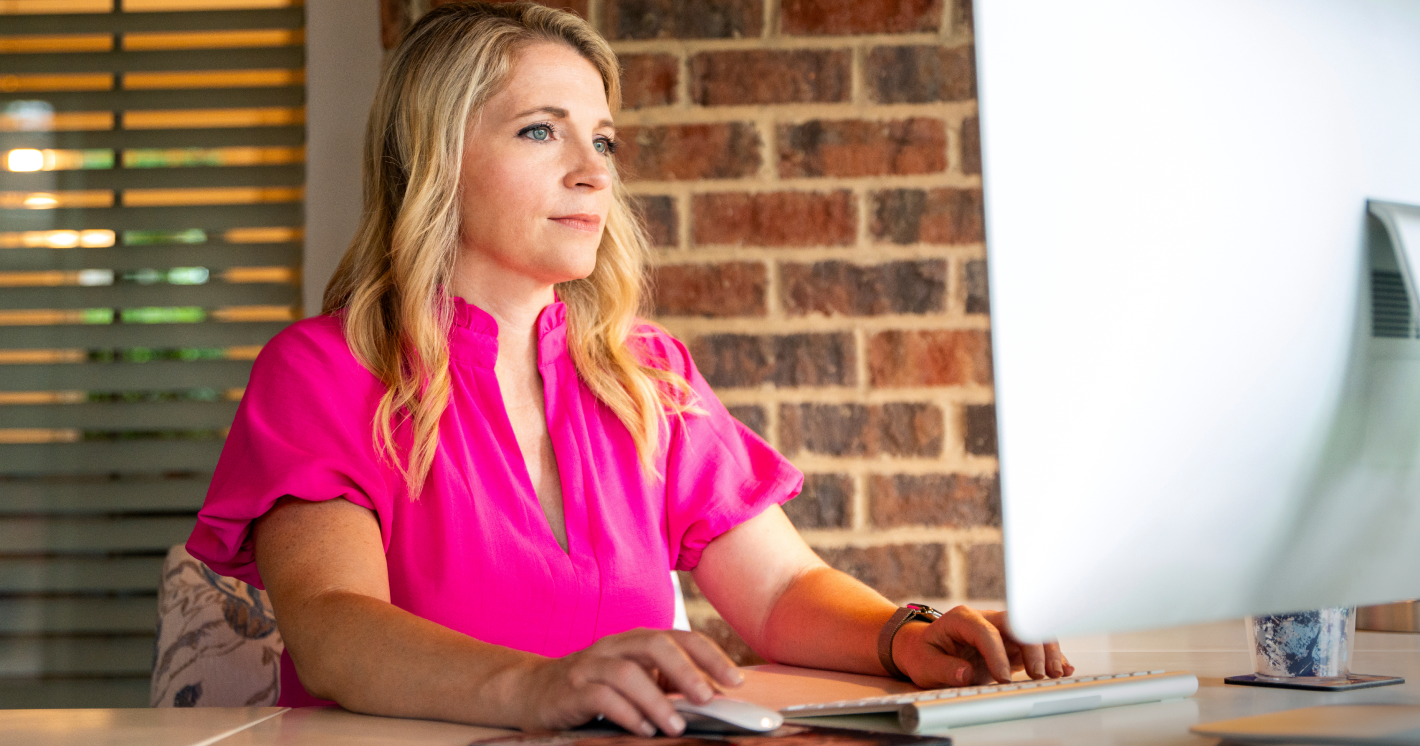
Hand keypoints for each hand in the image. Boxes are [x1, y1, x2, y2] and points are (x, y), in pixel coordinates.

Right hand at [505, 628, 742, 734]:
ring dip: (657, 701)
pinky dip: (626, 714)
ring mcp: (590, 666)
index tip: (735, 681)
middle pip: (655, 645)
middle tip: (709, 699)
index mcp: (635, 641)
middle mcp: (614, 647)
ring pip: (628, 673)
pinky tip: (642, 730)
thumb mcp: (632, 680)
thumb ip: (664, 684)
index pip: (680, 638)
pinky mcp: (570, 690)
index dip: (710, 656)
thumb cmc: (592, 687)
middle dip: (687, 671)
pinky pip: (600, 697)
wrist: (531, 691)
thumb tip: (710, 699)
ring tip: (676, 727)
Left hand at [893, 606, 1073, 687]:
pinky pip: (1034, 647)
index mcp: (962, 619)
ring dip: (1047, 652)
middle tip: (1039, 675)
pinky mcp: (1009, 646)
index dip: (997, 653)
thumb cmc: (924, 653)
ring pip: (1032, 632)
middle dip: (1033, 648)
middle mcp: (985, 620)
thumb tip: (966, 672)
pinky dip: (1050, 657)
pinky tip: (1063, 668)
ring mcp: (1000, 632)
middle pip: (1018, 624)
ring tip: (1054, 674)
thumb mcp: (924, 663)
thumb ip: (944, 668)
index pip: (986, 631)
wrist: (924, 650)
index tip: (1003, 678)